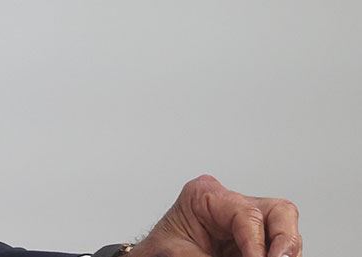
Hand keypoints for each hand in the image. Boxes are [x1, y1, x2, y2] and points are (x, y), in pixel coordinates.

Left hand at [131, 175, 300, 256]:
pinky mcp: (252, 242)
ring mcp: (244, 224)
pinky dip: (277, 256)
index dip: (257, 243)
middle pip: (278, 212)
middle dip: (285, 241)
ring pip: (285, 231)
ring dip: (284, 252)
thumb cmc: (160, 252)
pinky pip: (279, 248)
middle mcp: (229, 204)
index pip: (246, 213)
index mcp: (204, 196)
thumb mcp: (180, 254)